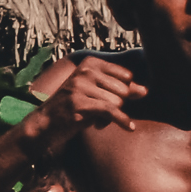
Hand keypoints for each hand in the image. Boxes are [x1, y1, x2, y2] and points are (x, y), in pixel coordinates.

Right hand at [18, 58, 147, 160]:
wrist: (45, 124)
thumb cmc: (73, 109)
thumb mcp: (96, 95)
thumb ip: (120, 91)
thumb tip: (145, 90)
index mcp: (90, 64)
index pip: (126, 76)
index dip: (123, 93)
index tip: (110, 102)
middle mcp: (85, 71)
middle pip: (123, 89)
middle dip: (118, 105)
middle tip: (102, 114)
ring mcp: (81, 86)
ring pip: (117, 102)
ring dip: (112, 116)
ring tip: (97, 120)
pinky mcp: (79, 103)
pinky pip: (111, 111)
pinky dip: (123, 121)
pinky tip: (130, 128)